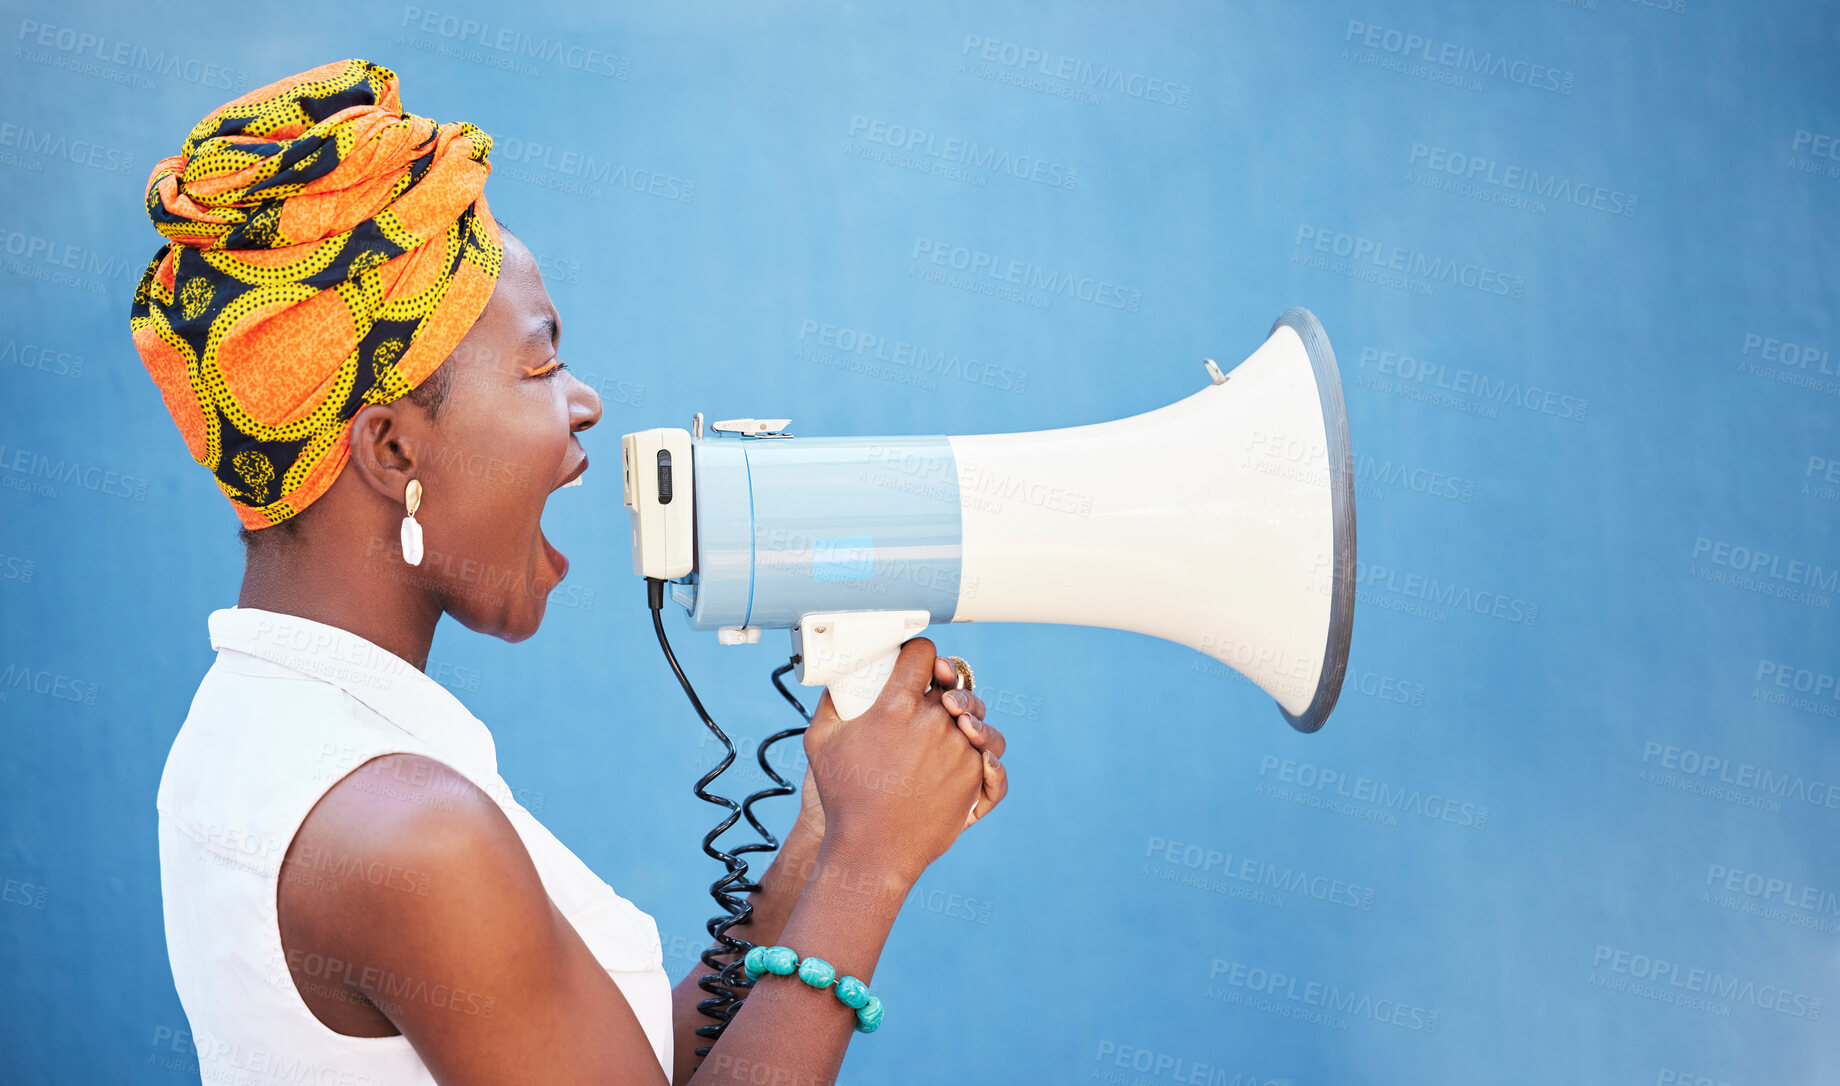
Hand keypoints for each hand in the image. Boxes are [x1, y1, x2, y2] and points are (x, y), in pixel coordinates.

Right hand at [800, 638, 1004, 881]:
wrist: (872, 850)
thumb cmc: (844, 797)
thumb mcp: (820, 741)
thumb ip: (829, 703)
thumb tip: (836, 682)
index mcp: (897, 706)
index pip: (923, 654)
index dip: (920, 653)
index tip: (917, 660)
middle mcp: (935, 723)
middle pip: (955, 685)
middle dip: (945, 685)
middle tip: (932, 696)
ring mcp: (960, 751)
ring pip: (978, 718)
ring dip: (968, 718)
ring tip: (954, 726)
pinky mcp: (975, 779)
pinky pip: (993, 757)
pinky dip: (986, 753)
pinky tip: (973, 750)